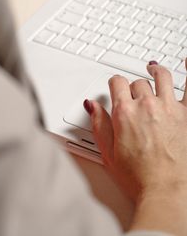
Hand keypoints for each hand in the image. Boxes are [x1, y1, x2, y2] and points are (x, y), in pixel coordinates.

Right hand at [84, 61, 186, 200]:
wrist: (166, 192)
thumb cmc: (139, 177)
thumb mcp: (108, 153)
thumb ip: (98, 124)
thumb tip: (92, 105)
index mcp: (125, 112)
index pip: (117, 83)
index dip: (115, 83)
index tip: (116, 85)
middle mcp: (147, 105)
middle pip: (138, 83)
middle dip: (134, 87)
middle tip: (134, 94)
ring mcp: (169, 107)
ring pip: (162, 77)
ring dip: (156, 71)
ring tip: (154, 70)